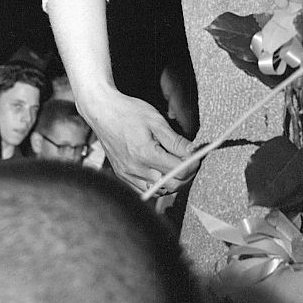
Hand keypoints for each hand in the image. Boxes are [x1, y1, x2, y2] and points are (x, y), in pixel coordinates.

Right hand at [79, 88, 199, 195]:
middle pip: (171, 185)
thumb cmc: (129, 112)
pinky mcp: (122, 176)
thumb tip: (193, 152)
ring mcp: (127, 175)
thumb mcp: (156, 121)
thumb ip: (175, 140)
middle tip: (192, 161)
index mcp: (145, 154)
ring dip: (172, 181)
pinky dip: (157, 185)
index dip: (193, 164)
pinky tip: (162, 172)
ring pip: (159, 191)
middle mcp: (135, 169)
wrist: (102, 112)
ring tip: (178, 165)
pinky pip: (144, 190)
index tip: (199, 156)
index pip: (179, 170)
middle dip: (186, 175)